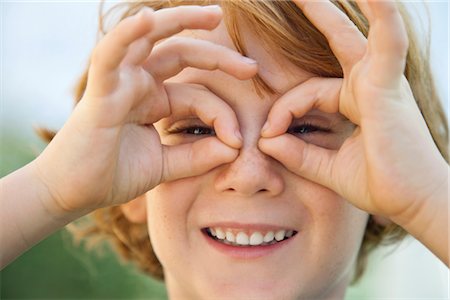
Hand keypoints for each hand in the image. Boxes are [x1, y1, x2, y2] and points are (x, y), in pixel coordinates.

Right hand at [32, 6, 257, 216]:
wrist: (75, 195)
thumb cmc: (114, 175)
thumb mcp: (167, 165)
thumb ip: (199, 156)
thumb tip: (236, 148)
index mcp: (155, 100)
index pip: (198, 94)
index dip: (223, 114)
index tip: (238, 141)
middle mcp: (139, 84)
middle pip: (182, 54)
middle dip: (218, 56)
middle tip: (251, 67)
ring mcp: (119, 82)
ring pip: (150, 39)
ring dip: (179, 21)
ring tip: (215, 15)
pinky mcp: (100, 91)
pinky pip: (111, 55)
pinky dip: (128, 36)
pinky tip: (148, 19)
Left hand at [259, 1, 446, 224]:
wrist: (414, 203)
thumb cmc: (380, 185)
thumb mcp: (328, 168)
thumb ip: (297, 153)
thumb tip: (265, 140)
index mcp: (355, 102)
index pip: (306, 94)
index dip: (282, 111)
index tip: (267, 135)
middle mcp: (368, 86)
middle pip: (338, 42)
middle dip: (319, 15)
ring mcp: (379, 82)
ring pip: (354, 36)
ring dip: (332, 11)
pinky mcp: (387, 87)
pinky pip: (388, 43)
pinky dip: (384, 17)